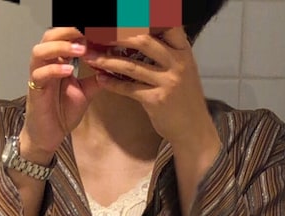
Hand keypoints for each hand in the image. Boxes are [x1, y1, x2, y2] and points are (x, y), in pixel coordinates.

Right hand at [22, 27, 105, 157]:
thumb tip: (112, 66)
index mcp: (58, 60)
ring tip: (80, 50)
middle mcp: (46, 64)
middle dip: (68, 31)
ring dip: (60, 47)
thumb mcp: (86, 92)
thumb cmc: (63, 113)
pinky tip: (69, 71)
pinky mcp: (34, 90)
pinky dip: (54, 69)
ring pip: (41, 51)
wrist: (50, 136)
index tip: (97, 32)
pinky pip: (40, 74)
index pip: (65, 37)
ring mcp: (38, 75)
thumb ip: (96, 78)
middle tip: (87, 33)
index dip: (78, 32)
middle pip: (50, 36)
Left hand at [81, 27, 213, 148]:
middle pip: (143, 40)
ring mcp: (166, 82)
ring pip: (131, 66)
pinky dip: (112, 84)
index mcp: (182, 50)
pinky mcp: (156, 101)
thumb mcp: (182, 69)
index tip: (124, 17)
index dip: (145, 18)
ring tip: (91, 57)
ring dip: (107, 60)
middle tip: (98, 34)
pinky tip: (100, 79)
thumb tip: (142, 36)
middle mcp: (176, 63)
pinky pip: (129, 89)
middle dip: (117, 35)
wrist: (193, 129)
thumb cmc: (185, 99)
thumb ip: (166, 52)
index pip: (166, 24)